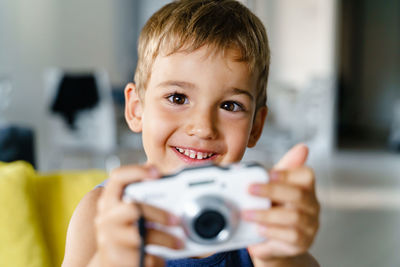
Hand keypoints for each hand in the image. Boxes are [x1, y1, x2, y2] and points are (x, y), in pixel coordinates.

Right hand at [95, 164, 182, 266]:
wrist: (110, 264)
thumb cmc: (127, 233)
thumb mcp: (131, 215)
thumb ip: (145, 201)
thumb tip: (177, 195)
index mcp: (110, 201)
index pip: (117, 178)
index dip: (136, 171)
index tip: (157, 172)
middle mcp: (106, 218)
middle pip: (133, 209)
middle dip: (158, 214)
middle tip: (176, 219)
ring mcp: (110, 240)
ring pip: (140, 236)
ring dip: (165, 239)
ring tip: (179, 242)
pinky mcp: (118, 261)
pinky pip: (145, 258)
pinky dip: (158, 258)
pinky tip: (161, 257)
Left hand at [243, 144, 319, 262]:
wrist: (270, 241)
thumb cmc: (272, 209)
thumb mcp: (271, 188)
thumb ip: (275, 171)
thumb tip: (293, 149)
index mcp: (305, 187)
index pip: (306, 175)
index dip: (288, 173)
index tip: (269, 173)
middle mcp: (311, 205)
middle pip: (298, 195)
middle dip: (271, 191)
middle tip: (249, 189)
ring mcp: (310, 224)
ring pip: (293, 216)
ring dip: (266, 214)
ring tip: (247, 213)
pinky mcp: (303, 242)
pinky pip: (291, 236)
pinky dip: (272, 231)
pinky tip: (258, 229)